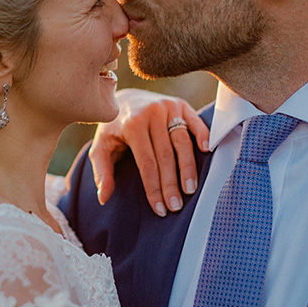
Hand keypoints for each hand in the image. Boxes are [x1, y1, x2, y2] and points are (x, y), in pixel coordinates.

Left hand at [89, 88, 209, 216]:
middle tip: (176, 207)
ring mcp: (167, 107)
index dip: (154, 188)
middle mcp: (151, 113)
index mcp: (132, 125)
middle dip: (171, 184)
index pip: (147, 163)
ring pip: (182, 142)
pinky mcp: (180, 104)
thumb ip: (102, 172)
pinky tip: (206, 152)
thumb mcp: (100, 147)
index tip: (159, 209)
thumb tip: (103, 198)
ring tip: (190, 190)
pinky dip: (203, 135)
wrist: (124, 97)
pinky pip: (195, 122)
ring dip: (188, 168)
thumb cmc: (113, 128)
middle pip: (166, 156)